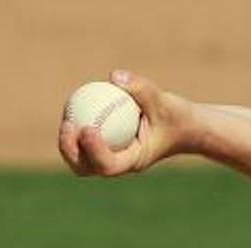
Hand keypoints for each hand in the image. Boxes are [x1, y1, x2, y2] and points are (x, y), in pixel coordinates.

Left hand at [57, 70, 194, 177]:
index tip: (87, 128)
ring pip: (81, 160)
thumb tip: (114, 76)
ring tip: (66, 118)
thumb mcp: (164, 100)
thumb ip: (141, 88)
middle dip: (70, 151)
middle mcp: (119, 164)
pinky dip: (76, 130)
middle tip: (67, 125)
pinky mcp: (107, 148)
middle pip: (86, 168)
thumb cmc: (176, 116)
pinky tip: (72, 108)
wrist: (184, 127)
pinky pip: (84, 144)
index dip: (93, 151)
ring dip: (68, 144)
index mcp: (133, 161)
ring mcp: (111, 158)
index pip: (108, 165)